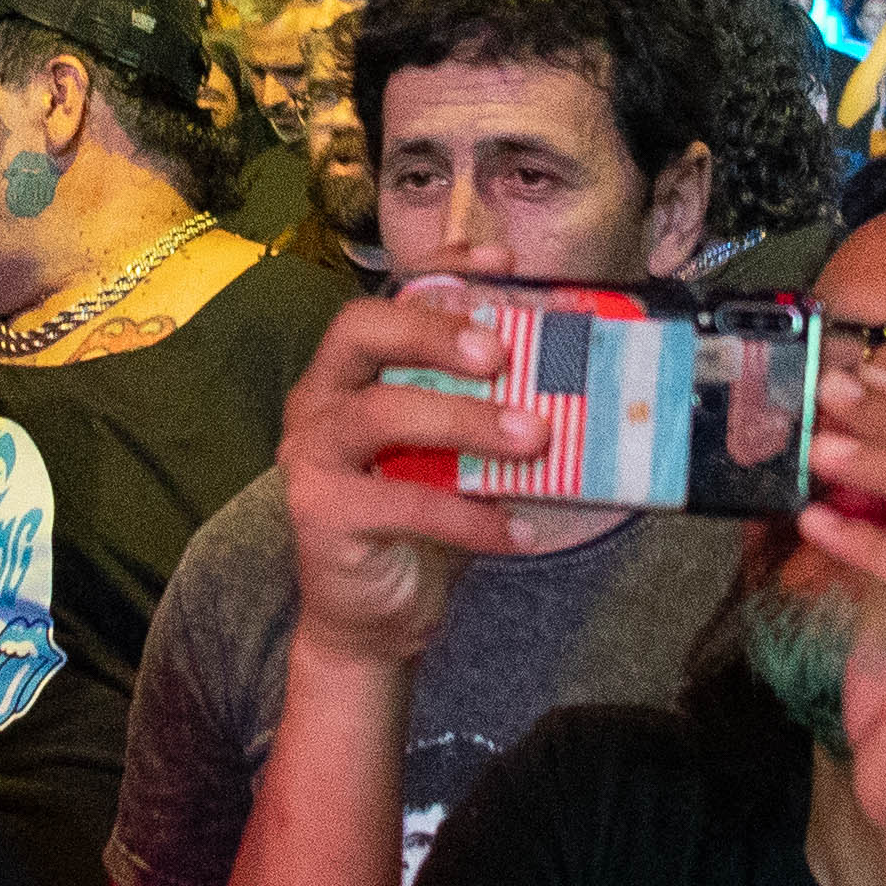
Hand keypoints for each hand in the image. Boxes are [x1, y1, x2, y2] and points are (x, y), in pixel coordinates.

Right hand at [275, 285, 561, 668]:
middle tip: (501, 353)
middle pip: (361, 331)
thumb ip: (484, 409)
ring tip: (536, 438)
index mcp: (349, 372)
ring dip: (467, 422)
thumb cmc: (421, 525)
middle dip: (434, 330)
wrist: (374, 619)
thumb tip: (573, 374)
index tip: (505, 265)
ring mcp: (312, 455)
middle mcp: (318, 401)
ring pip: (382, 413)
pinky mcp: (322, 513)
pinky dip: (472, 517)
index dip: (441, 273)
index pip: (386, 298)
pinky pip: (405, 503)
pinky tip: (520, 531)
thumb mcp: (456, 455)